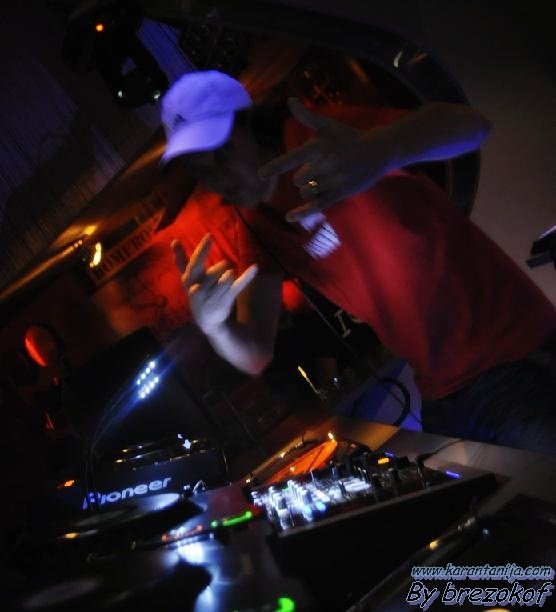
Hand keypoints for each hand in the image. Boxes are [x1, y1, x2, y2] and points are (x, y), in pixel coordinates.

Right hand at [171, 234, 257, 334]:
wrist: (207, 322)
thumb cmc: (198, 294)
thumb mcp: (188, 280)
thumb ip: (181, 261)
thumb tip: (174, 240)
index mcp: (189, 281)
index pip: (195, 263)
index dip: (202, 250)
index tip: (210, 236)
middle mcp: (198, 290)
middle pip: (214, 271)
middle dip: (221, 268)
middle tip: (224, 267)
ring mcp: (212, 298)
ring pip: (227, 277)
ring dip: (230, 275)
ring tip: (226, 280)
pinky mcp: (225, 302)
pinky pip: (238, 286)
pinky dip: (247, 276)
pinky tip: (255, 267)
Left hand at [258, 98, 394, 221]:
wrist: (379, 151)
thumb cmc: (348, 137)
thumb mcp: (328, 126)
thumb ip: (306, 116)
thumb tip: (290, 101)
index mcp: (320, 147)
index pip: (293, 157)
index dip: (276, 166)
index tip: (261, 175)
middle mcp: (326, 164)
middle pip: (299, 180)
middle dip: (304, 177)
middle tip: (322, 167)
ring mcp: (334, 180)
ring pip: (307, 192)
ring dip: (310, 189)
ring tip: (326, 178)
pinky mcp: (341, 193)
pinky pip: (317, 205)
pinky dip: (303, 213)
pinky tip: (289, 218)